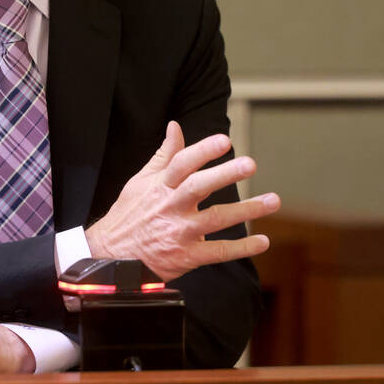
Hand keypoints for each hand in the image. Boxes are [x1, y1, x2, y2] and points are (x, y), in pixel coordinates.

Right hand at [84, 120, 279, 282]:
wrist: (111, 256)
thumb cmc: (129, 214)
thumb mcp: (141, 181)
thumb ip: (164, 155)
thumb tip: (176, 126)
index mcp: (159, 186)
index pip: (182, 163)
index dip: (203, 151)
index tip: (224, 140)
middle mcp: (170, 207)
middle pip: (199, 187)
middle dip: (225, 174)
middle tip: (250, 164)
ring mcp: (179, 232)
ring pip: (216, 219)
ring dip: (246, 210)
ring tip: (272, 200)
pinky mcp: (186, 256)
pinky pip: (218, 251)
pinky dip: (241, 247)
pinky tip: (263, 241)